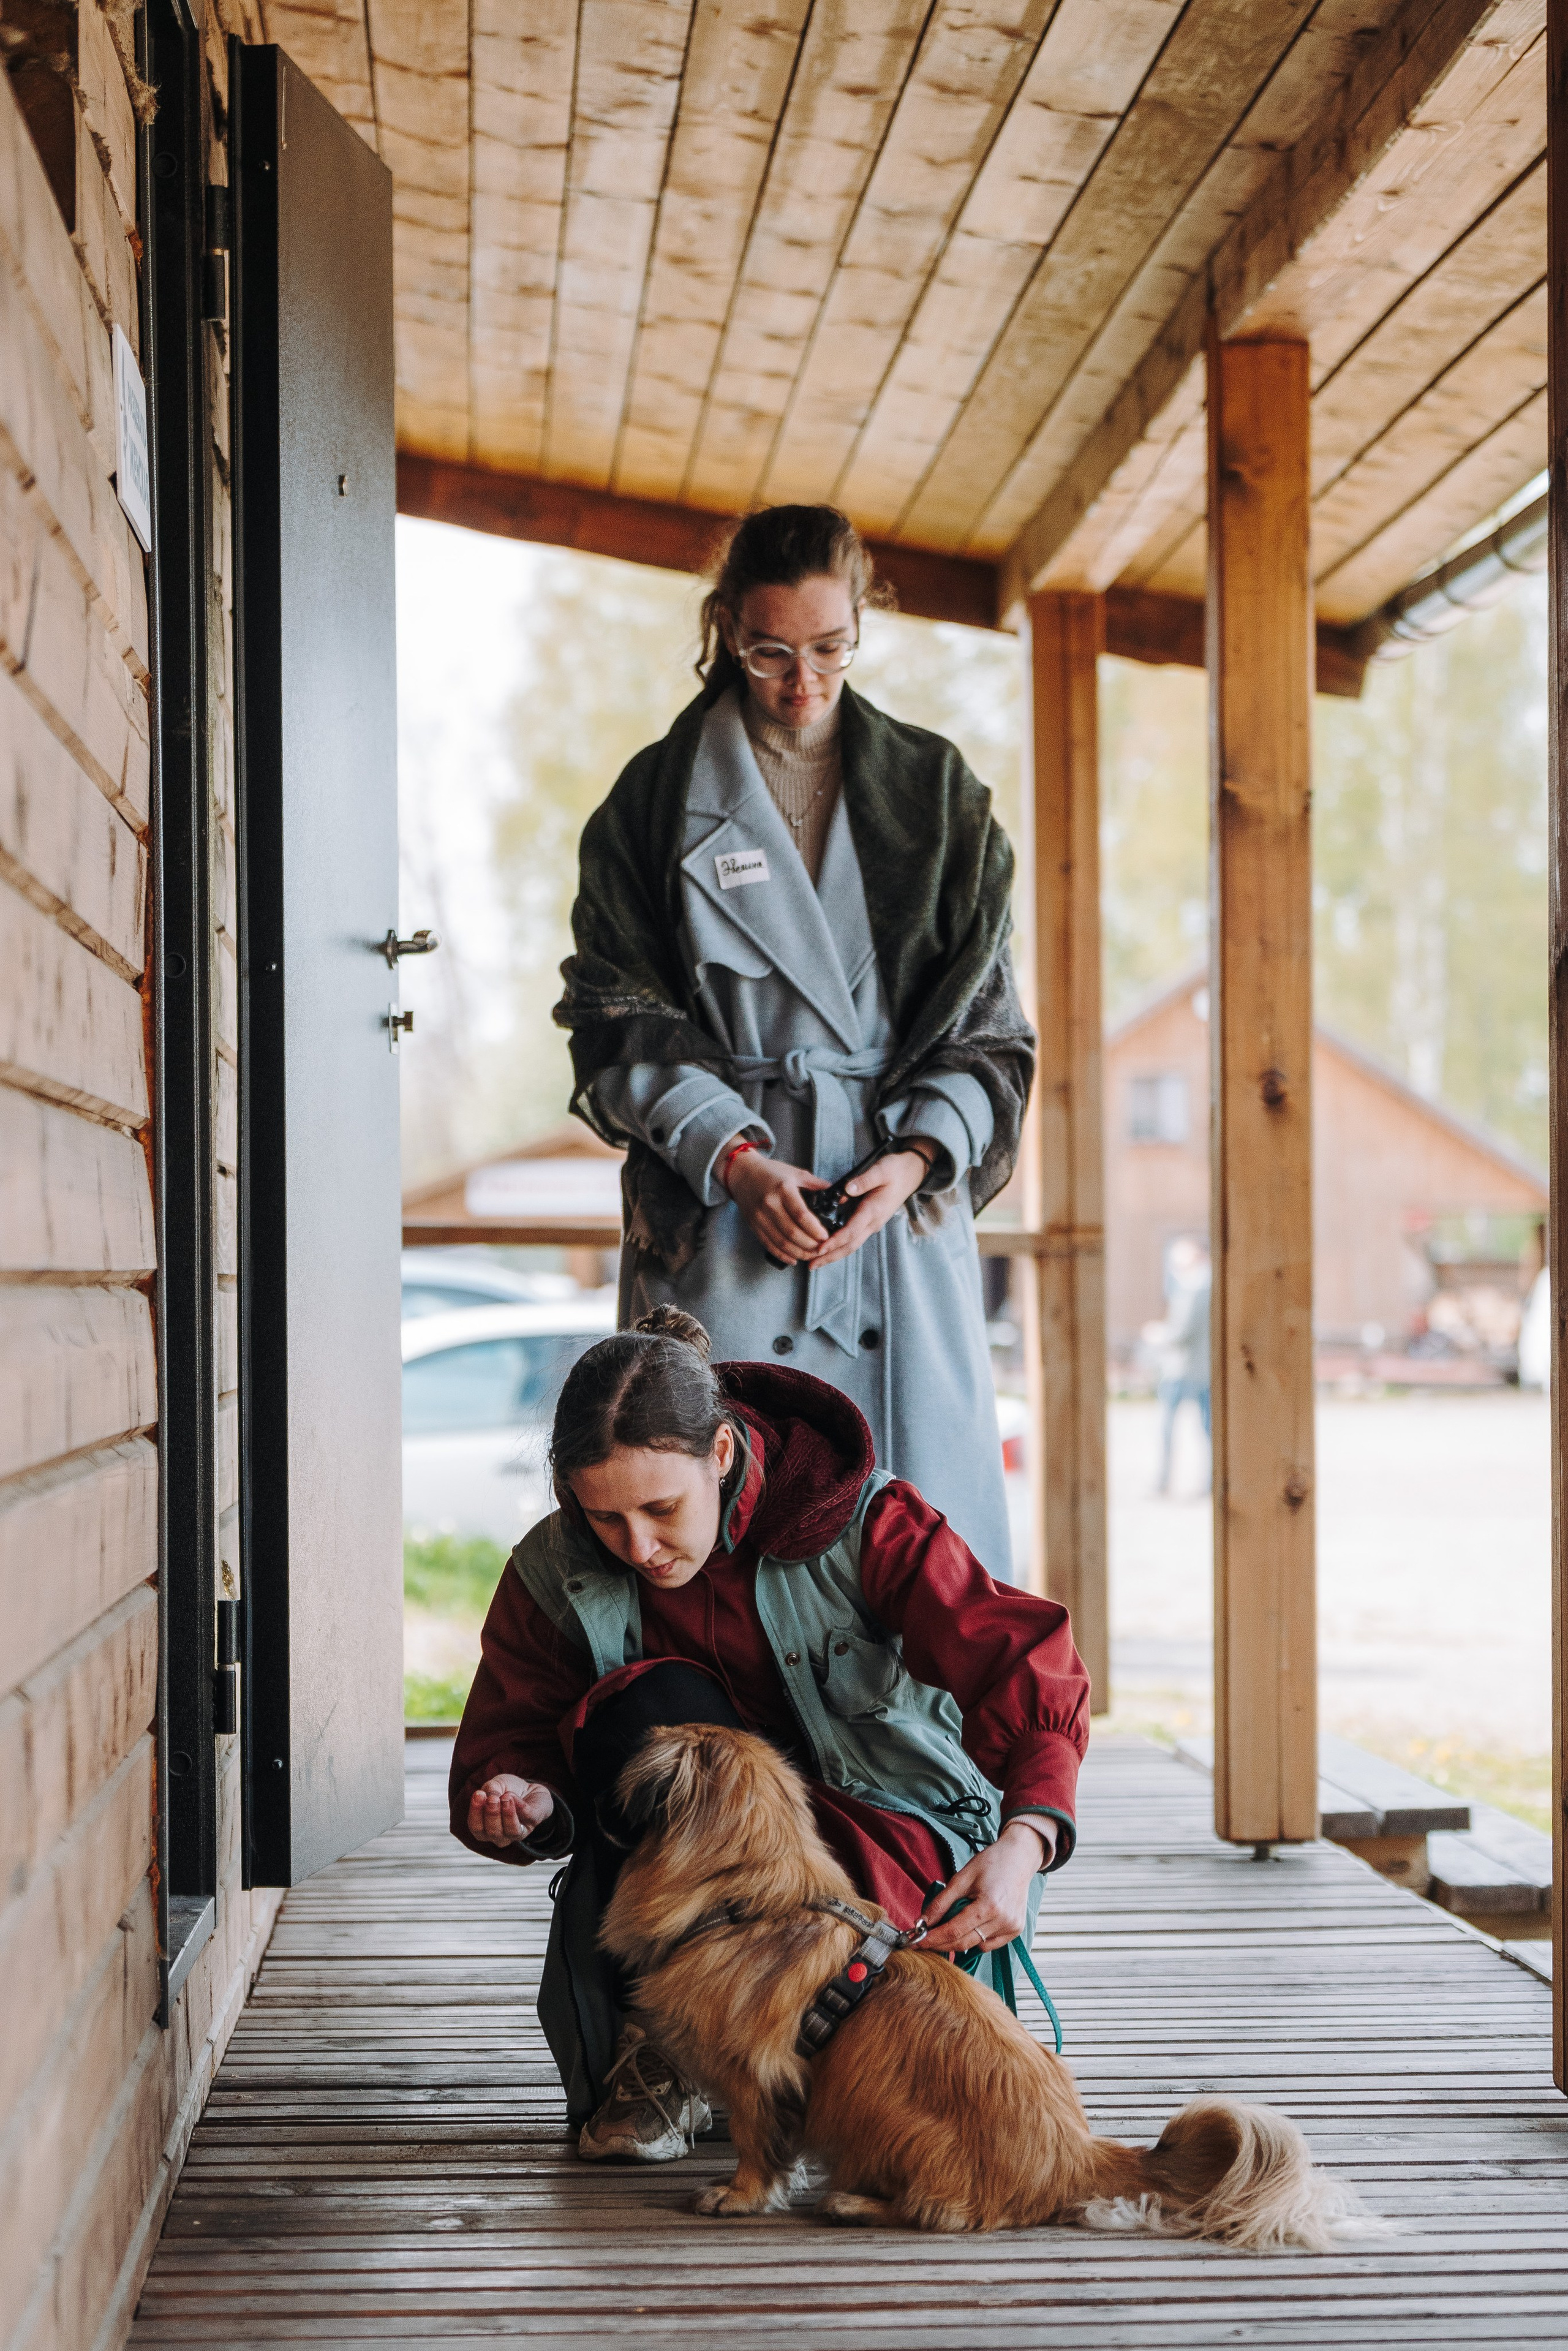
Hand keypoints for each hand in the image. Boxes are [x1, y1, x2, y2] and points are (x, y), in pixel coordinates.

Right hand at [467, 1773, 554, 1846]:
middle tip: (492, 1799)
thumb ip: (490, 1790)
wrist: (528, 1788)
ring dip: (507, 1815)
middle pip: (492, 1832)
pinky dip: (520, 1806)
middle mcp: (500, 1835)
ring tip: (505, 1798)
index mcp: (485, 1829)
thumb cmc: (506, 1790)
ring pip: (512, 1831)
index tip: (478, 1795)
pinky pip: (527, 1817)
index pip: (476, 1828)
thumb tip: (491, 1797)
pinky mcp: (533, 1822)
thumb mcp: (494, 1784)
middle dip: (492, 1815)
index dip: (476, 1813)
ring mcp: (517, 1832)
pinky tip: (513, 1796)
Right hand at [726, 1146, 831, 1263]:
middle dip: (810, 1245)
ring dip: (799, 1253)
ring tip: (812, 1255)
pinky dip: (783, 1255)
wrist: (742, 1173)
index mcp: (783, 1189)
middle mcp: (770, 1204)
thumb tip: (839, 1194)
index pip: (801, 1215)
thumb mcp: (795, 1173)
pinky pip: (769, 1245)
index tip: (826, 1236)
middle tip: (822, 1249)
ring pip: (781, 1242)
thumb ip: (816, 1184)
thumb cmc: (771, 1172)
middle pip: (792, 1232)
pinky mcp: (754, 1225)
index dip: (815, 1229)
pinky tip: (794, 1258)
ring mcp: (760, 1216)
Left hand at [808, 1143, 934, 1268]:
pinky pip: (853, 1238)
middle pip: (850, 1245)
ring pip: (852, 1244)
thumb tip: (848, 1189)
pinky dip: (839, 1246)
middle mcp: (873, 1222)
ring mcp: (872, 1224)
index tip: (820, 1249)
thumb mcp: (881, 1170)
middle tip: (811, 1265)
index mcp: (874, 1210)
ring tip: (815, 1261)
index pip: (851, 1230)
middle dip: (830, 1256)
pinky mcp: (870, 1222)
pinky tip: (828, 1248)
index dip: (835, 1241)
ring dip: (834, 1254)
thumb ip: (864, 1180)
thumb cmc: (896, 1170)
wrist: (912, 1173)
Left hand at [919, 1819, 1054, 1954]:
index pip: (954, 1931)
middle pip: (964, 1943)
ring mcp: (1011, 1927)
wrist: (1019, 1859)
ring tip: (953, 1922)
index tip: (916, 1942)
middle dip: (941, 1944)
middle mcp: (1002, 1920)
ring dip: (959, 1940)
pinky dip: (977, 1938)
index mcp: (988, 1905)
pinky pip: (989, 1944)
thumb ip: (941, 1902)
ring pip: (976, 1945)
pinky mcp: (1015, 1931)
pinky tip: (975, 1923)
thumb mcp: (961, 1878)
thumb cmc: (991, 1863)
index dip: (932, 1939)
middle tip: (924, 1941)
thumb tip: (923, 1922)